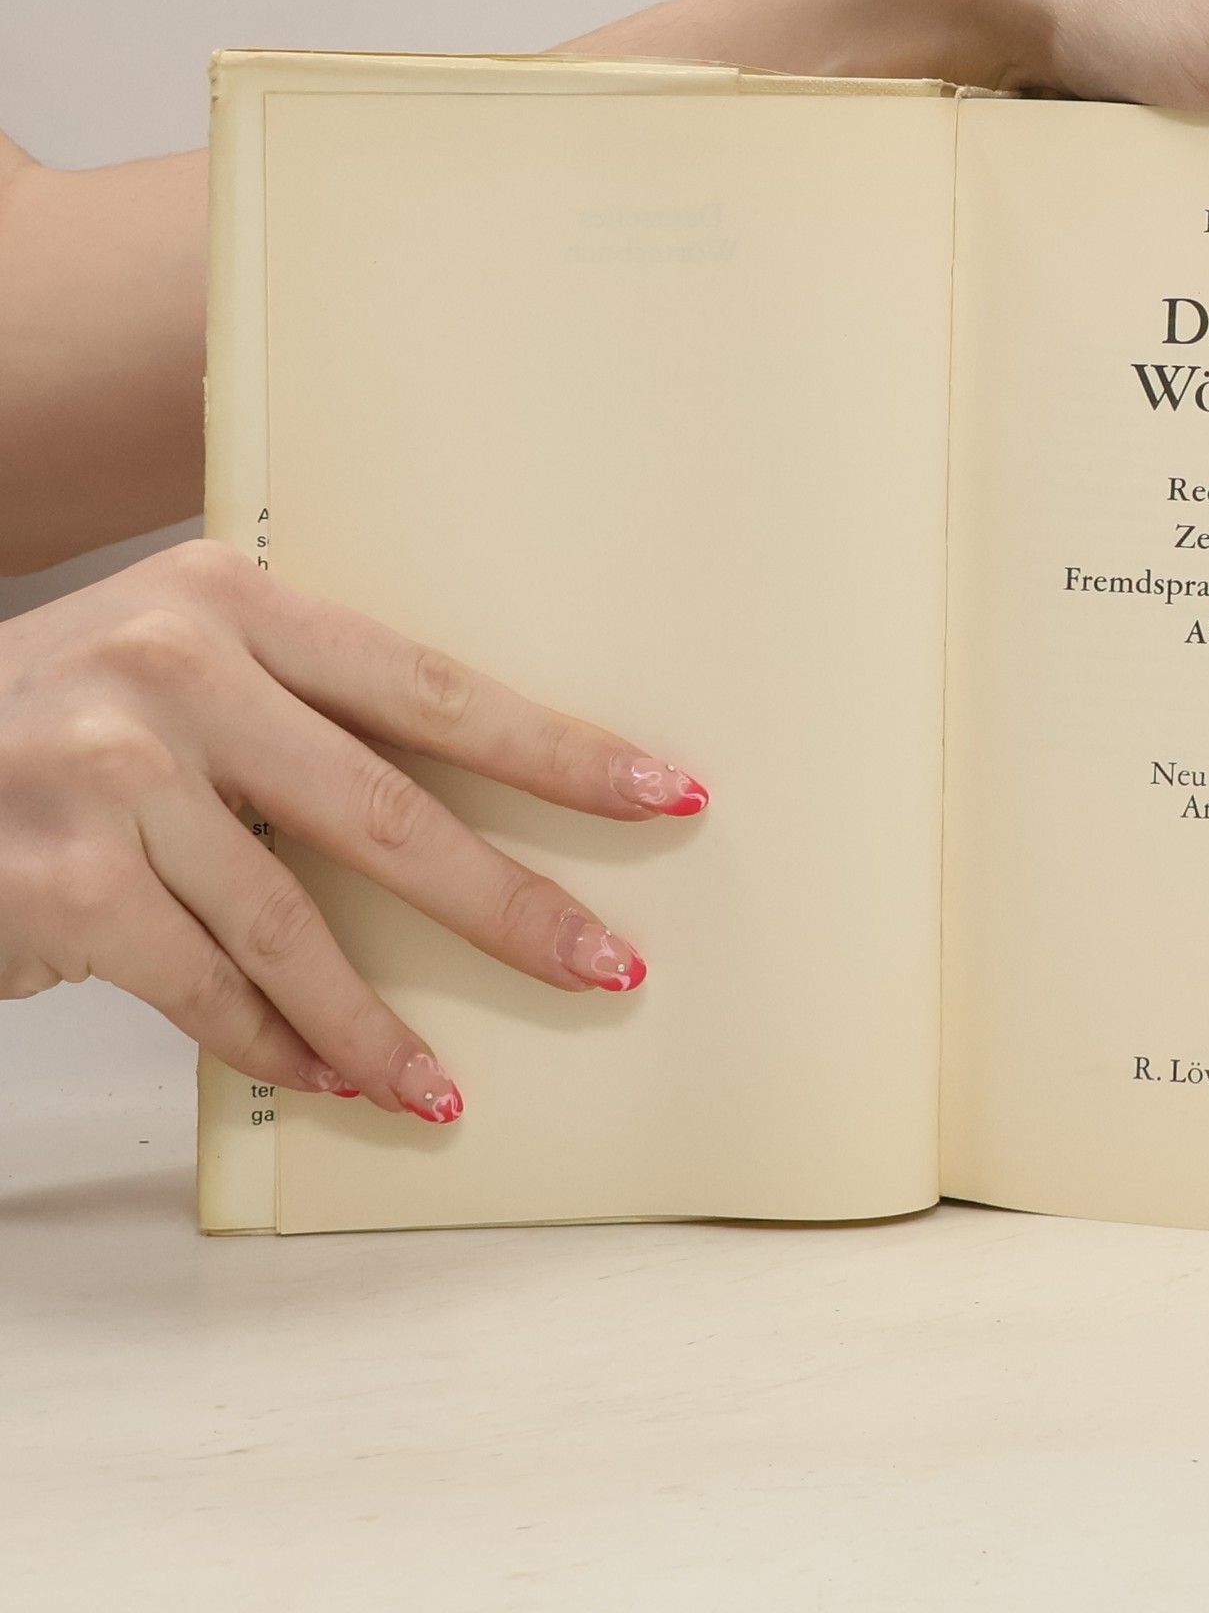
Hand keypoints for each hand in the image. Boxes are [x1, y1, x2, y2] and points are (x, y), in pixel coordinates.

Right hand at [0, 541, 706, 1121]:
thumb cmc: (55, 722)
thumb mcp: (174, 667)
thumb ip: (302, 712)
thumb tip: (471, 818)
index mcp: (234, 600)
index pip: (436, 687)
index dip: (561, 752)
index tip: (666, 794)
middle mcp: (175, 669)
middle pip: (392, 811)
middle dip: (511, 907)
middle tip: (608, 967)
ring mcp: (110, 774)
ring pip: (296, 925)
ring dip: (382, 1025)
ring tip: (449, 1090)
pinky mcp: (63, 882)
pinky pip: (205, 989)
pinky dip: (276, 1044)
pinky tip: (329, 1076)